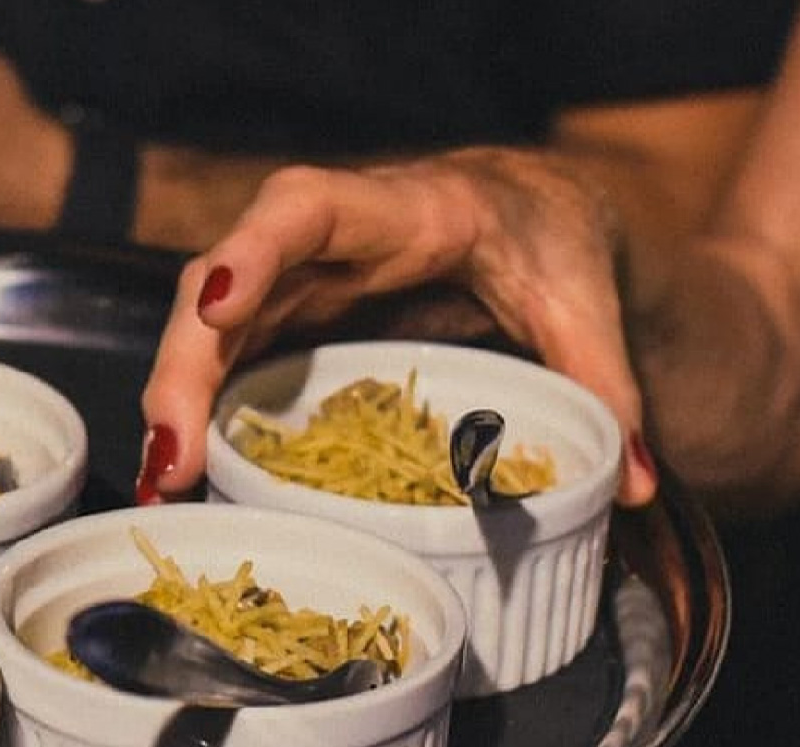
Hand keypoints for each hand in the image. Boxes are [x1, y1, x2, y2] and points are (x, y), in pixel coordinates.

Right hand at [139, 153, 657, 507]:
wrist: (535, 219)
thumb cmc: (552, 242)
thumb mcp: (588, 303)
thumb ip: (609, 384)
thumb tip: (633, 483)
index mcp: (403, 212)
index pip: (308, 211)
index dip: (254, 253)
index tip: (214, 306)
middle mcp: (326, 242)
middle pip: (226, 281)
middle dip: (187, 364)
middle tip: (172, 457)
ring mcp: (296, 283)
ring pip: (208, 325)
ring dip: (176, 401)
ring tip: (166, 483)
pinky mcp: (289, 323)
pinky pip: (226, 360)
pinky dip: (199, 417)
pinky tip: (183, 478)